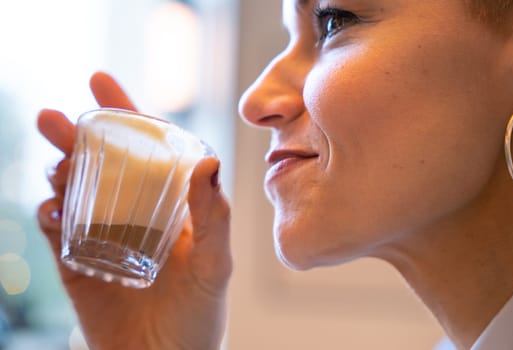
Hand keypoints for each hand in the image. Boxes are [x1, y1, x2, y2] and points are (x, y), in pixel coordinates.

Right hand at [36, 72, 231, 349]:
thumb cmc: (199, 315)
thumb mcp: (214, 264)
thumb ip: (214, 216)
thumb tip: (208, 160)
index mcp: (170, 202)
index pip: (146, 147)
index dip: (125, 113)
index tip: (100, 80)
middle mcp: (134, 210)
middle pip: (101, 161)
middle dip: (77, 134)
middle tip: (54, 118)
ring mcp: (102, 233)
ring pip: (73, 187)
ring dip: (59, 169)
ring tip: (58, 162)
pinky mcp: (76, 261)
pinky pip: (55, 228)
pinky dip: (48, 212)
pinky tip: (51, 206)